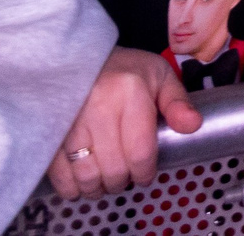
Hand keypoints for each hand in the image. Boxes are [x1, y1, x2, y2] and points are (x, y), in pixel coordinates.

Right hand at [47, 46, 200, 198]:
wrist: (79, 56)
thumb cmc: (125, 70)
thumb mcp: (159, 75)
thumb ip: (178, 102)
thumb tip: (193, 125)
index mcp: (130, 93)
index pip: (141, 152)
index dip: (145, 173)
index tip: (144, 174)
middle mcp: (99, 108)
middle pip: (114, 170)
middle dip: (123, 181)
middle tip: (124, 175)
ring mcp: (70, 121)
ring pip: (87, 176)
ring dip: (98, 188)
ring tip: (104, 180)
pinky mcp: (49, 132)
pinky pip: (60, 174)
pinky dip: (72, 187)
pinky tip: (81, 182)